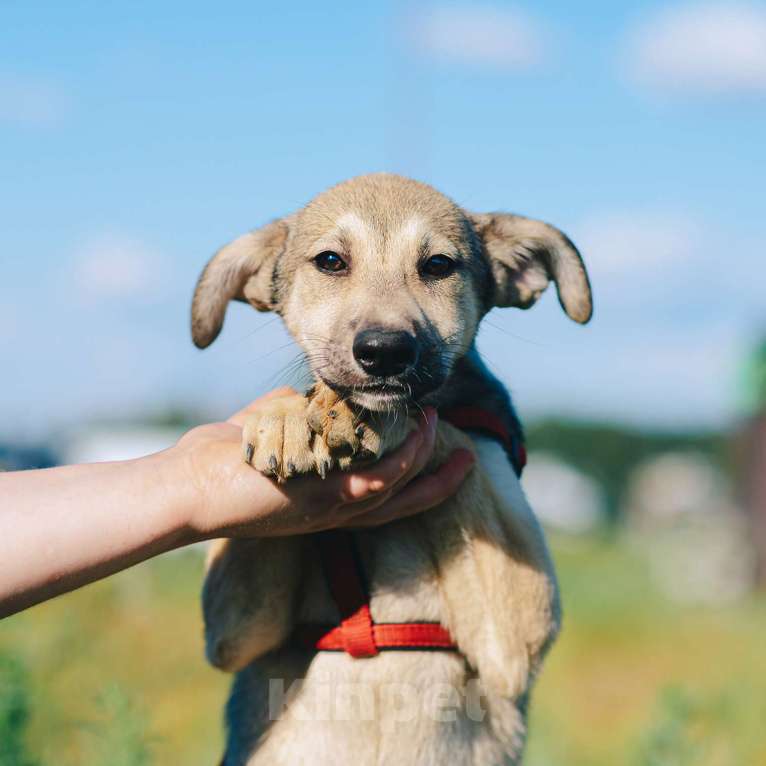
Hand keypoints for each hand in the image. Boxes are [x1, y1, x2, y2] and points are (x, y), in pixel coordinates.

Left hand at [174, 388, 474, 538]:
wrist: (183, 489)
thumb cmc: (220, 463)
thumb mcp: (271, 436)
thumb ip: (295, 418)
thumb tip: (308, 396)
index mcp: (326, 501)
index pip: (384, 496)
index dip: (418, 481)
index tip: (441, 456)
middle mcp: (335, 512)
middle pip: (404, 503)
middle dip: (439, 484)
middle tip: (468, 459)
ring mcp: (329, 507)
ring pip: (397, 488)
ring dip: (423, 457)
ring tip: (436, 424)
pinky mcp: (319, 499)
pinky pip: (377, 482)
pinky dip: (405, 460)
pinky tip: (418, 432)